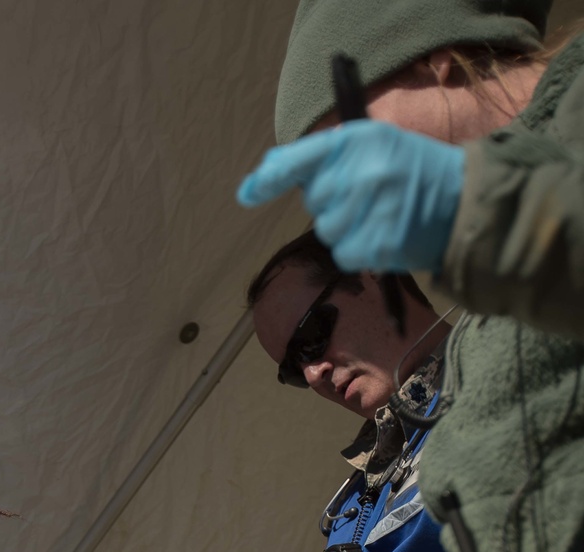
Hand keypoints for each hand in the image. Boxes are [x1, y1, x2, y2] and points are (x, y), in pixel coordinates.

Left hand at [237, 120, 464, 274]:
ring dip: (344, 229)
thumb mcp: (372, 144)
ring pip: (327, 230)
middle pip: (314, 201)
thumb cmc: (410, 170)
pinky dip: (357, 250)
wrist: (461, 199)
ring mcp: (370, 209)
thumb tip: (266, 171)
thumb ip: (323, 155)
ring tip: (376, 215)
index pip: (302, 157)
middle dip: (331, 202)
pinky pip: (343, 254)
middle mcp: (362, 171)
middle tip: (364, 196)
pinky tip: (380, 234)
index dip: (270, 177)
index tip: (246, 193)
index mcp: (359, 139)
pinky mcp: (377, 243)